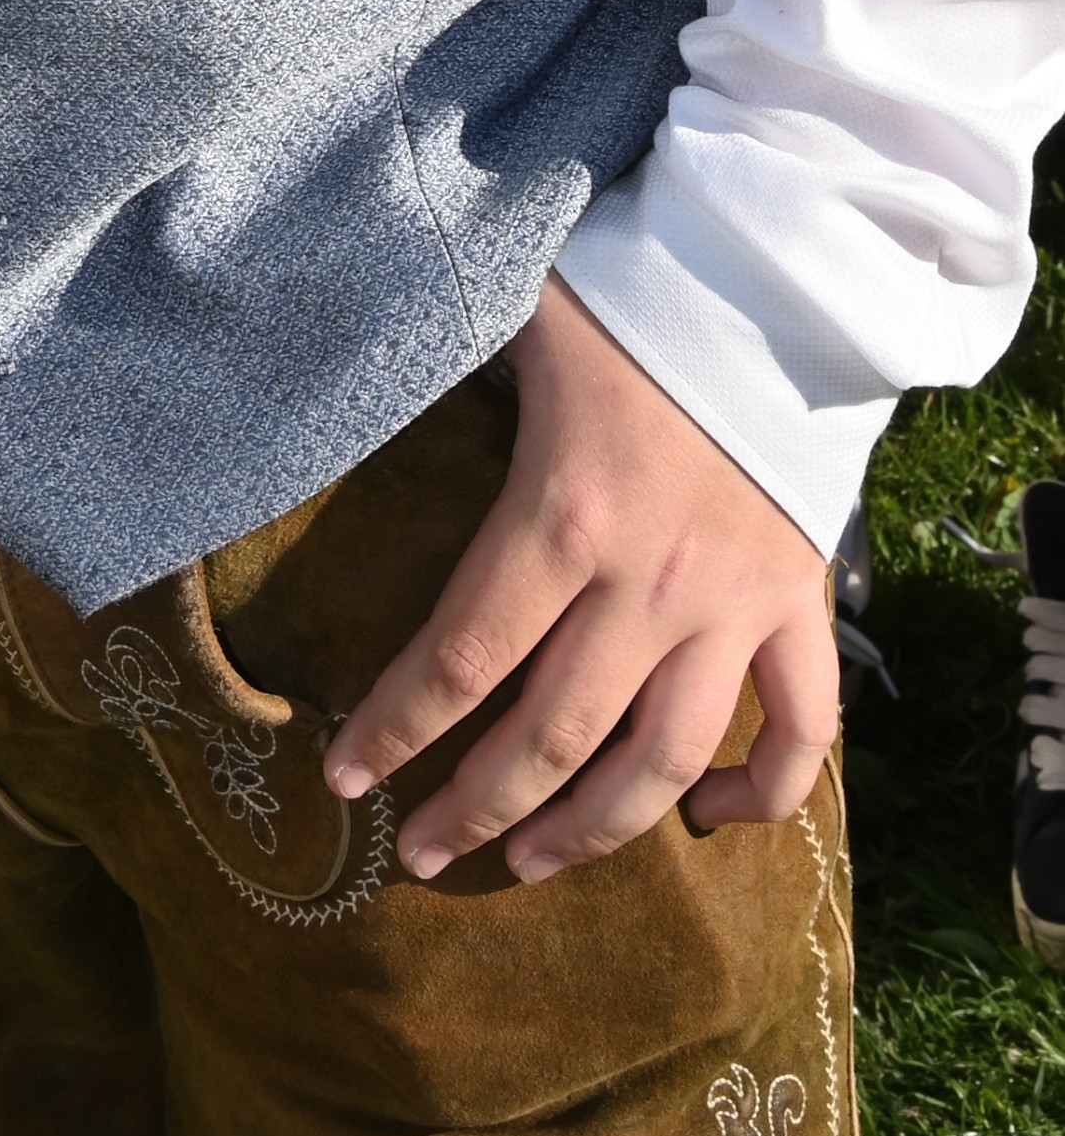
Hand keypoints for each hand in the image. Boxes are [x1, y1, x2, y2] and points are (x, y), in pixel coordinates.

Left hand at [322, 277, 836, 882]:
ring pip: (665, 761)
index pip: (461, 657)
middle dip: (476, 808)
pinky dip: (760, 791)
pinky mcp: (801, 600)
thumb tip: (335, 366)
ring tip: (528, 862)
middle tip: (422, 855)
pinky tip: (705, 818)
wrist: (774, 273)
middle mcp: (651, 581)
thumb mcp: (511, 312)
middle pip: (551, 736)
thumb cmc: (626, 284)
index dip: (395, 727)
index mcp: (565, 514)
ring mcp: (735, 602)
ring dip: (593, 829)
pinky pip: (800, 729)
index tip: (340, 774)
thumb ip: (431, 352)